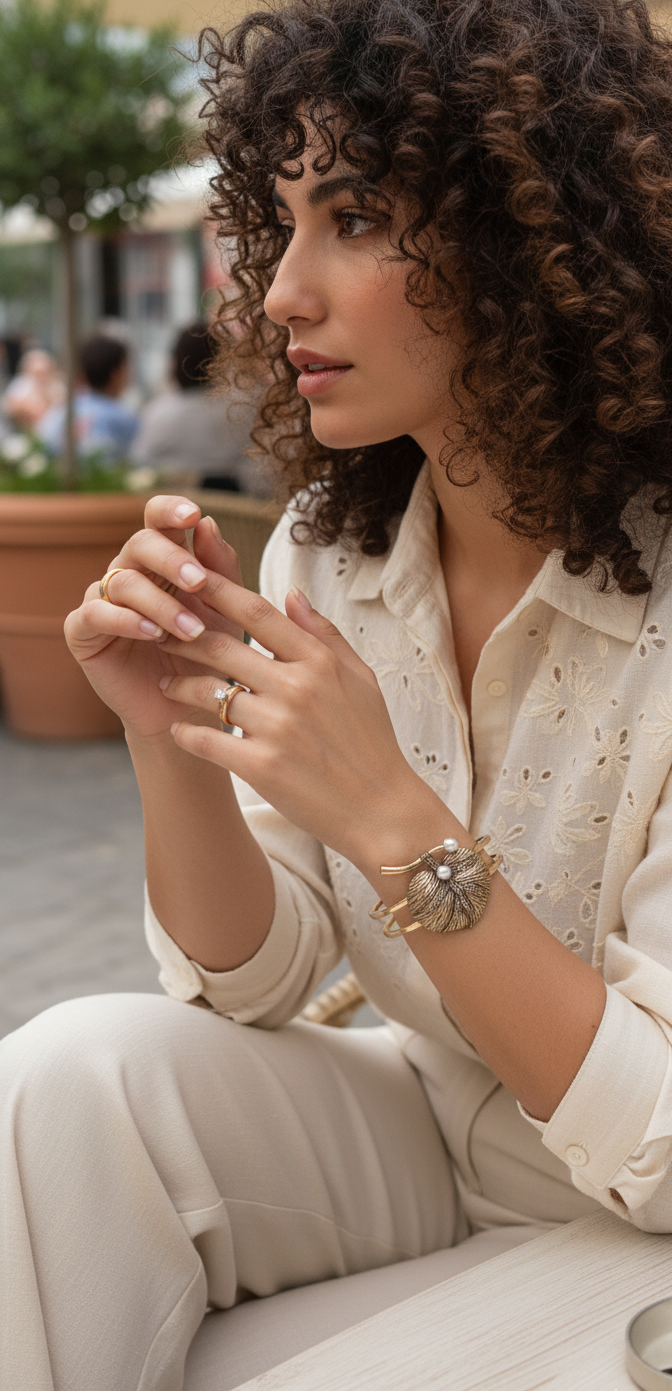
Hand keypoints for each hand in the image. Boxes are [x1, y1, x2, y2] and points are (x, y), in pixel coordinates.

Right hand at [64, 495, 243, 739]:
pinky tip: (152, 634)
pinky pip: (95, 614)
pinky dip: (125, 621)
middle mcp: (128, 573)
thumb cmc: (207, 653)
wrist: (186, 707)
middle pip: (140, 544)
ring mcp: (102, 599)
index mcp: (162, 560)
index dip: (169, 510)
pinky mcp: (83, 631)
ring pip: (123, 582)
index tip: (192, 515)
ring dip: (161, 604)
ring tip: (190, 630)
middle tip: (199, 582)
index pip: (158, 520)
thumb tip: (208, 523)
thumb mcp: (225, 610)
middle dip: (171, 559)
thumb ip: (221, 568)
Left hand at [156, 576, 434, 866]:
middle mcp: (296, 688)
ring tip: (166, 684)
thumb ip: (324, 634)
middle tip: (157, 633)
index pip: (258, 613)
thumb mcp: (360, 678)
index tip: (189, 578)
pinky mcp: (260, 766)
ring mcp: (277, 727)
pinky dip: (186, 732)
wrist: (381, 811)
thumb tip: (291, 593)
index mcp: (319, 662)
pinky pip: (206, 740)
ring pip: (208, 691)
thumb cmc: (371, 741)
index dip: (218, 591)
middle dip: (182, 637)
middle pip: (221, 647)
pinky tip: (179, 728)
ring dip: (179, 684)